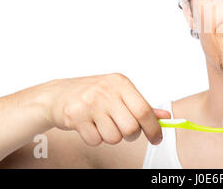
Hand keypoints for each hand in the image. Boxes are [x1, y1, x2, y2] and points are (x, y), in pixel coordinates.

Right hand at [43, 73, 170, 145]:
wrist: (56, 95)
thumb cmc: (92, 94)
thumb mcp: (118, 93)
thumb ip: (141, 105)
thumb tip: (165, 116)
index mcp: (121, 83)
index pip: (144, 110)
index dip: (153, 128)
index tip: (156, 138)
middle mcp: (106, 91)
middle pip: (131, 128)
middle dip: (130, 135)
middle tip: (122, 129)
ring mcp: (90, 103)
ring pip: (114, 137)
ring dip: (110, 136)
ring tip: (102, 124)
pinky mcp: (75, 116)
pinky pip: (95, 140)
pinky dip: (94, 138)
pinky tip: (89, 125)